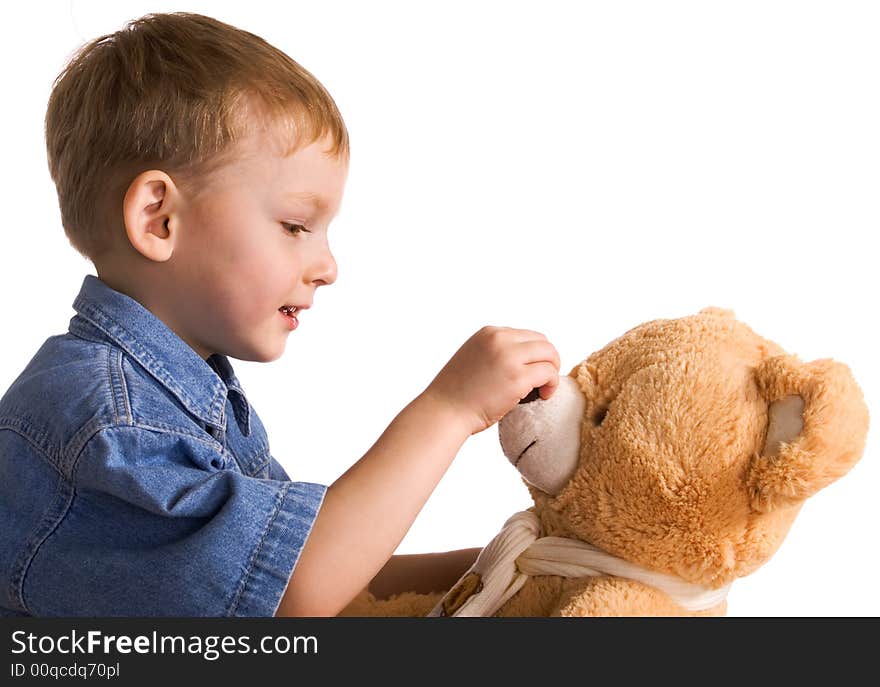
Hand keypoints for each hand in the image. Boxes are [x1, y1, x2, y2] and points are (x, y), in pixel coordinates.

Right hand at [421, 326, 559, 435]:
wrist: (444, 411)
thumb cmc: (456, 394)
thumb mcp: (474, 358)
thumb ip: (496, 352)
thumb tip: (523, 359)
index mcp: (489, 333)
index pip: (526, 336)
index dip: (533, 355)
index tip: (530, 372)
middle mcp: (499, 338)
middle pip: (542, 342)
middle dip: (547, 361)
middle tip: (541, 382)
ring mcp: (509, 356)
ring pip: (550, 354)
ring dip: (552, 372)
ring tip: (542, 389)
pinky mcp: (517, 377)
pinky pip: (550, 373)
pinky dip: (552, 385)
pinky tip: (542, 396)